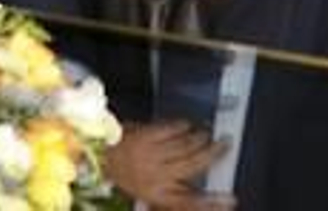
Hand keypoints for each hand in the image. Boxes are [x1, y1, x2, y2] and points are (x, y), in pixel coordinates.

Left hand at [104, 122, 232, 209]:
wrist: (96, 156)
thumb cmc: (124, 174)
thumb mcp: (147, 192)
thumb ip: (171, 194)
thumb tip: (200, 196)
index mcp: (158, 195)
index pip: (190, 203)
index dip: (213, 203)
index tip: (231, 200)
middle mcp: (157, 176)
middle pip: (195, 165)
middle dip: (214, 154)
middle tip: (225, 144)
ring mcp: (151, 155)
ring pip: (186, 145)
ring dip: (200, 137)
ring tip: (206, 133)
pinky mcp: (144, 136)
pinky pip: (171, 129)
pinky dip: (182, 126)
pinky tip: (188, 125)